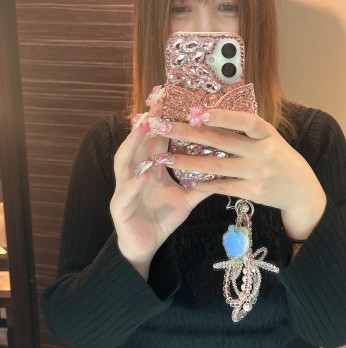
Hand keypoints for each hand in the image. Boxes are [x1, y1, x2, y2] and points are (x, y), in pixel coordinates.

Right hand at [110, 102, 211, 277]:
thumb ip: (201, 184)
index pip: (157, 139)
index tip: (175, 100)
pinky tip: (144, 173)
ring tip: (144, 126)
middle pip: (139, 141)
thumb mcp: (186, 199)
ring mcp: (125, 187)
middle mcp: (135, 172)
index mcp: (151, 167)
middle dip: (148, 120)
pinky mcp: (119, 206)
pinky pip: (126, 192)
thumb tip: (224, 170)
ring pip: (125, 160)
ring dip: (133, 142)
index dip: (165, 119)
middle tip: (158, 100)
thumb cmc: (162, 220)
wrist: (144, 247)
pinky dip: (134, 182)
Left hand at [157, 109, 326, 239]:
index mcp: (266, 133)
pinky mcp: (252, 192)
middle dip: (188, 133)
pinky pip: (222, 186)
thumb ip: (244, 128)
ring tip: (165, 158)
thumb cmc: (277, 156)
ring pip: (216, 167)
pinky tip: (186, 179)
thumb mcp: (268, 137)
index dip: (223, 116)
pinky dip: (202, 183)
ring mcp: (257, 173)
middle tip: (162, 126)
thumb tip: (209, 111)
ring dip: (187, 162)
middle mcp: (262, 152)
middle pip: (220, 141)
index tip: (198, 110)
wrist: (299, 188)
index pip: (245, 121)